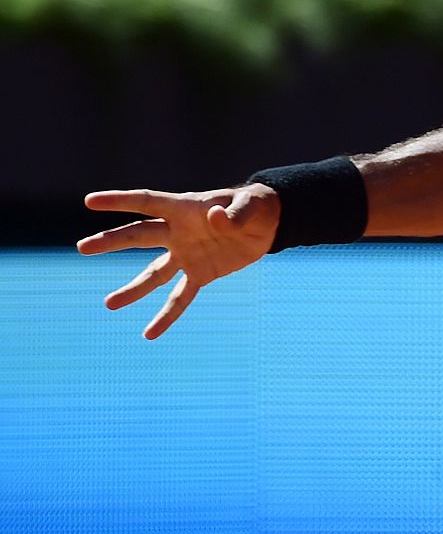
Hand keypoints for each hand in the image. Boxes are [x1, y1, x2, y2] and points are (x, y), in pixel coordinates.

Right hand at [77, 185, 280, 339]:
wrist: (269, 224)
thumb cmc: (256, 206)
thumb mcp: (250, 206)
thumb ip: (234, 214)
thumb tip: (215, 219)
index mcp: (185, 209)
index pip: (147, 202)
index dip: (120, 200)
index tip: (90, 202)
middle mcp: (178, 232)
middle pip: (139, 236)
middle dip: (111, 241)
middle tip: (83, 247)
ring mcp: (186, 254)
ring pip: (153, 273)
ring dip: (133, 289)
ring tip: (109, 304)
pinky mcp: (200, 274)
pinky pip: (180, 297)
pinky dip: (167, 315)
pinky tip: (150, 333)